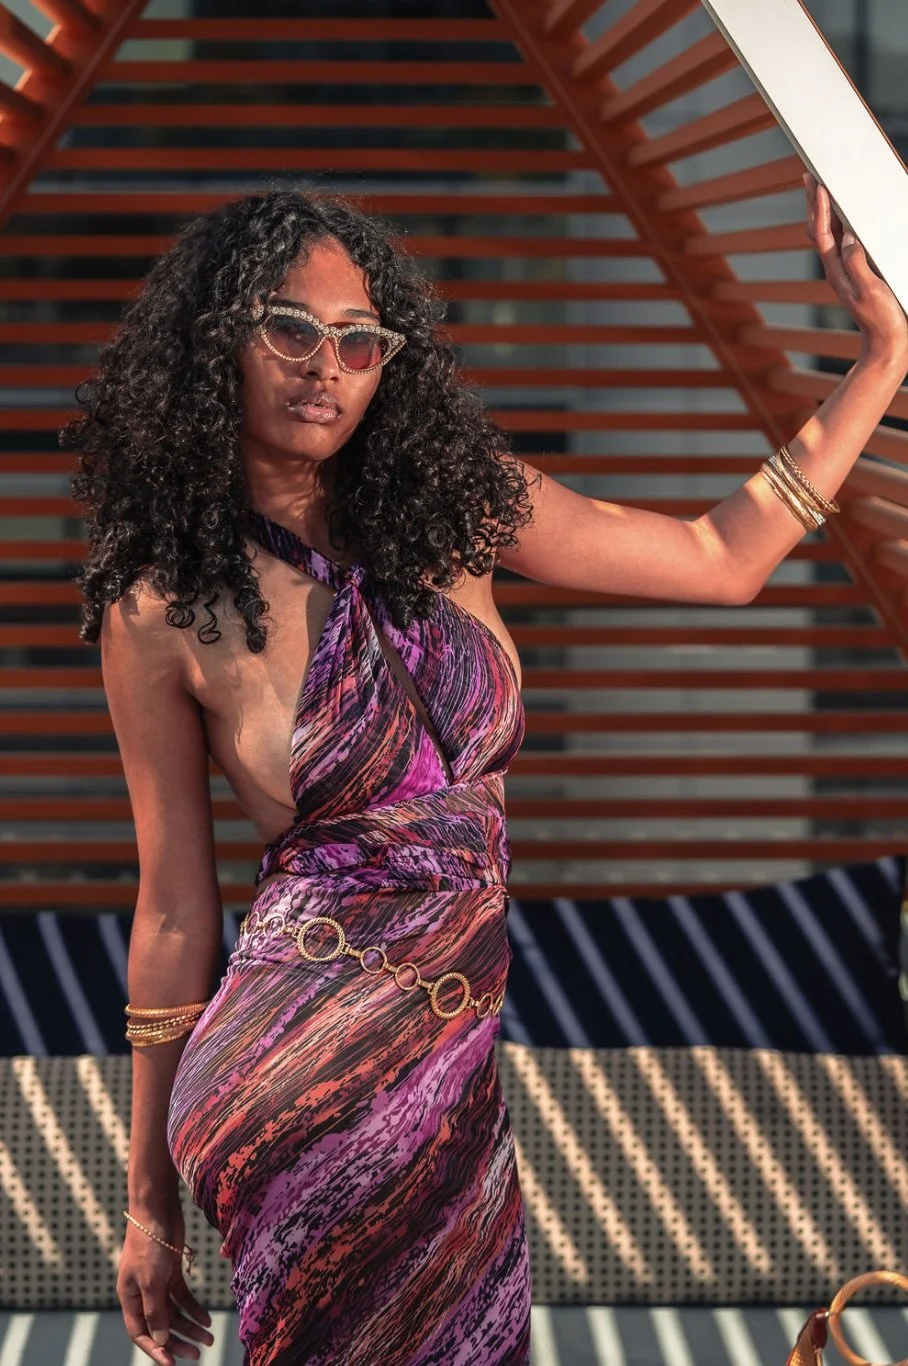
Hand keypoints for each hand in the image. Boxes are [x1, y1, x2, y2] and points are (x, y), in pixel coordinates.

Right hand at [117, 1217, 213, 1363]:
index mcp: (129, 1299)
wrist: (157, 1209)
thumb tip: (161, 1340)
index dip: (155, 1349)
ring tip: (208, 1338)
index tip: (172, 1363)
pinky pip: (182, 1297)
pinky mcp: (171, 1272)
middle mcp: (142, 1294)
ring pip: (174, 1312)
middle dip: (178, 1340)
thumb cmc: (148, 1244)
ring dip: (190, 1325)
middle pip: (160, 1325)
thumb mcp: (151, 1281)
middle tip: (197, 1354)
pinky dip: (194, 1308)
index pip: (141, 1333)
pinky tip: (206, 1318)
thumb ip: (155, 1312)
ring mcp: (157, 1283)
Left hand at [804, 173, 907, 368]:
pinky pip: (844, 243)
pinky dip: (842, 224)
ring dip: (825, 210)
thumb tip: (849, 237)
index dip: (819, 207)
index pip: (822, 233)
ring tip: (822, 189)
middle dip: (814, 202)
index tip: (817, 184)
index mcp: (837, 270)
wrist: (887, 344)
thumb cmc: (881, 320)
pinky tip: (846, 217)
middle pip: (820, 230)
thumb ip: (857, 264)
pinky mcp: (857, 273)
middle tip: (809, 177)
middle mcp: (837, 268)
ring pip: (830, 235)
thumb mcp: (870, 290)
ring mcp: (846, 271)